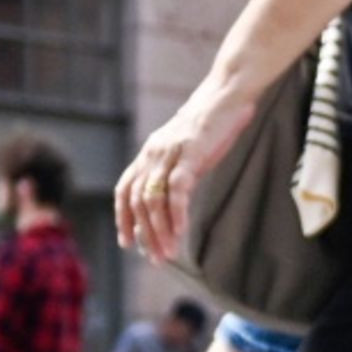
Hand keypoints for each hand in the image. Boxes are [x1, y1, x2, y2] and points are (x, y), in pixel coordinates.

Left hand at [115, 80, 260, 261]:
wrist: (228, 93)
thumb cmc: (213, 122)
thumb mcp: (187, 149)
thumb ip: (176, 170)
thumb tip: (171, 200)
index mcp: (149, 153)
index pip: (125, 190)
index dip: (123, 218)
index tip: (128, 243)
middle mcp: (153, 153)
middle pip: (137, 201)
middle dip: (144, 233)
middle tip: (154, 258)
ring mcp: (170, 153)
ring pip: (154, 200)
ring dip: (159, 230)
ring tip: (168, 253)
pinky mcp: (191, 153)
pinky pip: (178, 190)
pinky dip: (177, 214)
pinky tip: (180, 232)